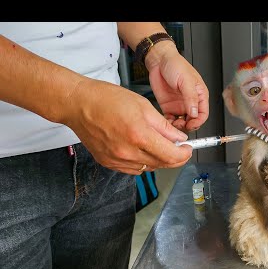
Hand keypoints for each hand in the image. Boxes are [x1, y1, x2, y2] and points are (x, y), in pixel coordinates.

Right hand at [63, 78, 192, 174]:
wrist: (78, 104)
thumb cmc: (107, 99)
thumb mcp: (143, 106)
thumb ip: (164, 126)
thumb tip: (179, 138)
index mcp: (139, 135)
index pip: (171, 156)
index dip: (184, 154)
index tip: (188, 149)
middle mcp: (128, 152)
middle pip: (162, 164)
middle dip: (174, 157)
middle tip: (179, 147)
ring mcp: (117, 160)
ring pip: (148, 167)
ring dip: (158, 159)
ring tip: (158, 144)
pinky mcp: (108, 163)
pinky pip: (134, 169)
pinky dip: (143, 161)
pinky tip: (142, 149)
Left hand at [146, 43, 208, 132]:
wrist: (159, 60)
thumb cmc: (175, 64)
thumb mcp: (186, 80)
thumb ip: (191, 98)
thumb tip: (195, 113)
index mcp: (200, 95)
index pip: (203, 114)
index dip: (198, 122)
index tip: (191, 125)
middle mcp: (190, 102)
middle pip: (193, 121)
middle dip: (188, 126)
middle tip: (181, 125)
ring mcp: (179, 105)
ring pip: (182, 122)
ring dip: (178, 126)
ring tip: (173, 124)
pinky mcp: (168, 107)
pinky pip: (170, 120)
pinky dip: (169, 124)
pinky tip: (167, 122)